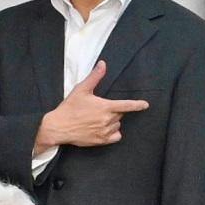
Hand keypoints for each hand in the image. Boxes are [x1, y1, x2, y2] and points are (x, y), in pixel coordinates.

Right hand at [35, 60, 150, 150]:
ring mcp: (105, 131)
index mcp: (105, 107)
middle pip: (120, 114)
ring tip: (97, 119)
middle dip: (113, 111)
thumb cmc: (70, 107)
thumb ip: (95, 77)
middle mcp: (107, 120)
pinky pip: (116, 136)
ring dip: (112, 121)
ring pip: (117, 124)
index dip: (137, 105)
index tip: (145, 105)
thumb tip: (103, 64)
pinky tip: (103, 129)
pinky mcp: (101, 140)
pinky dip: (113, 133)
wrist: (59, 127)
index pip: (126, 105)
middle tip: (99, 109)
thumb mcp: (81, 89)